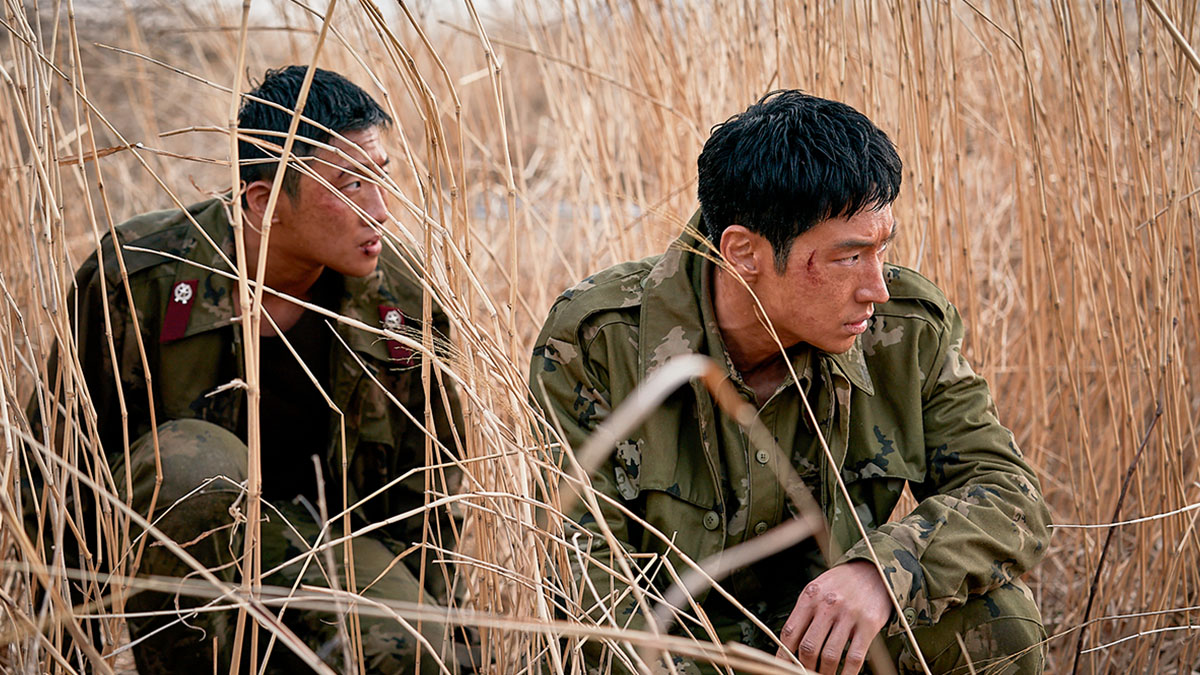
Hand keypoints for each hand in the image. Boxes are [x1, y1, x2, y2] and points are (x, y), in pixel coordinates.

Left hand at [775, 561, 892, 674]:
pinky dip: (847, 673)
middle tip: (804, 673)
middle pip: (809, 646)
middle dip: (804, 667)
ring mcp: (849, 615)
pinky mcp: (869, 624)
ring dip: (824, 673)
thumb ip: (803, 614)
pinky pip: (855, 657)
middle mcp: (828, 604)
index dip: (784, 654)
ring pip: (830, 655)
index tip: (783, 666)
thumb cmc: (840, 584)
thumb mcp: (817, 590)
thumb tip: (789, 647)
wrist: (873, 571)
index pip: (790, 632)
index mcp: (810, 596)